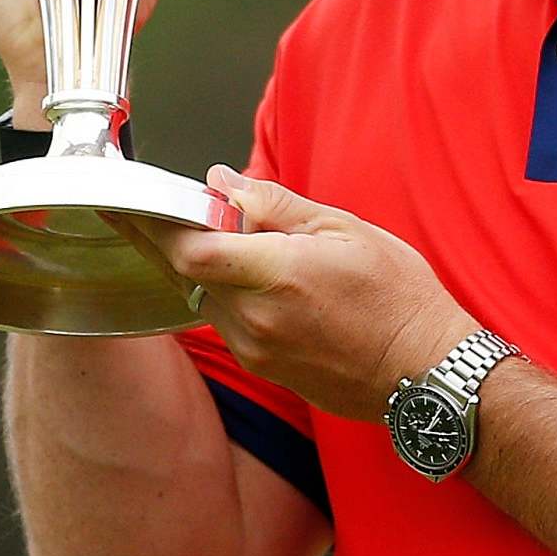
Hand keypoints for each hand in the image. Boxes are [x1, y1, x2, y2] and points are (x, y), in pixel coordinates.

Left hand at [143, 167, 479, 421]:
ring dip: (200, 267)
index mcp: (278, 274)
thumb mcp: (345, 229)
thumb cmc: (398, 297)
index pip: (191, 249)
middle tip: (145, 210)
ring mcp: (257, 349)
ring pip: (204, 297)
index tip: (131, 201)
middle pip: (186, 273)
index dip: (154, 224)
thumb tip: (222, 184)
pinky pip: (226, 322)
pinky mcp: (263, 367)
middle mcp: (257, 318)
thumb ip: (275, 205)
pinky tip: (244, 276)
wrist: (425, 371)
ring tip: (211, 237)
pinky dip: (224, 293)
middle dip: (166, 239)